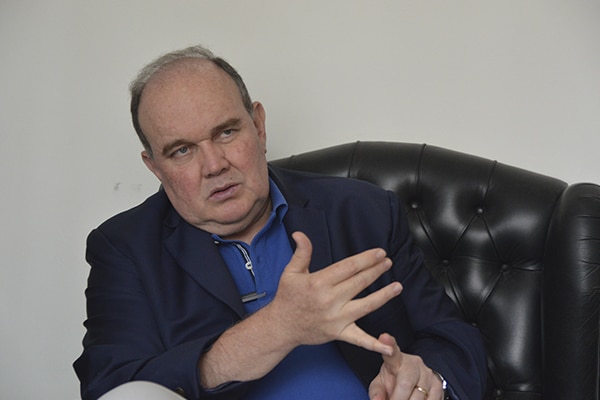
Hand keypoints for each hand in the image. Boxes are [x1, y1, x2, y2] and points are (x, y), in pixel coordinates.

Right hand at [270, 231, 402, 355]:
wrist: (281, 326)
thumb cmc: (288, 298)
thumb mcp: (291, 272)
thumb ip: (301, 252)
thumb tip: (300, 234)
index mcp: (319, 282)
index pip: (349, 267)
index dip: (366, 259)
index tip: (379, 253)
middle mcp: (330, 300)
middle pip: (359, 282)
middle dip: (376, 270)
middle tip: (387, 262)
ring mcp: (336, 318)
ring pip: (365, 306)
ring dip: (384, 296)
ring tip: (397, 286)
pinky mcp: (339, 333)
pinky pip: (359, 339)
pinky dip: (374, 344)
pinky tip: (388, 346)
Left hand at [368, 334, 442, 399]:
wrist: (414, 381)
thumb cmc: (393, 381)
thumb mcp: (381, 385)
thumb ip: (377, 392)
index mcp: (395, 360)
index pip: (392, 352)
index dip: (389, 344)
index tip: (384, 337)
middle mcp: (413, 364)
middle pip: (406, 383)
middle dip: (398, 399)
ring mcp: (427, 373)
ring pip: (419, 396)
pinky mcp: (438, 385)